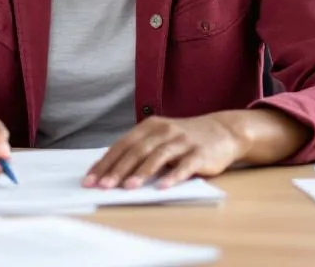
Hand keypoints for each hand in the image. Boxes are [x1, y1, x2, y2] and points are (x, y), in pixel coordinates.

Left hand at [85, 115, 242, 190]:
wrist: (224, 131)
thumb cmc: (185, 139)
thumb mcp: (160, 137)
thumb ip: (139, 149)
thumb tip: (109, 168)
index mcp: (150, 126)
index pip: (122, 145)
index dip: (105, 162)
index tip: (90, 179)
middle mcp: (164, 131)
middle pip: (136, 150)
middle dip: (117, 169)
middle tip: (103, 186)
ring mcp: (183, 141)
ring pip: (158, 156)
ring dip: (142, 172)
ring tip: (128, 187)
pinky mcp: (200, 153)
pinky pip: (184, 166)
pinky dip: (172, 176)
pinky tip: (162, 187)